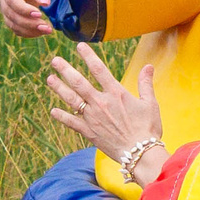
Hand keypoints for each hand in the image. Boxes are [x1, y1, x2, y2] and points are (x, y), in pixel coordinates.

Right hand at [0, 0, 65, 36]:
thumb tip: (45, 3)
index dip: (23, 9)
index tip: (40, 14)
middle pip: (11, 14)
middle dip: (29, 23)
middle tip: (48, 28)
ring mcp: (5, 5)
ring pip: (12, 23)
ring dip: (29, 30)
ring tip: (48, 30)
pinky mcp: (11, 13)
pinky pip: (16, 27)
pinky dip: (28, 32)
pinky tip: (42, 31)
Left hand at [47, 49, 166, 179]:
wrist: (140, 153)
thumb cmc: (148, 128)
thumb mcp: (150, 103)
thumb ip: (145, 83)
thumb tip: (148, 66)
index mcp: (116, 93)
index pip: (99, 69)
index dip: (88, 56)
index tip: (79, 46)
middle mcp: (101, 103)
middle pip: (79, 82)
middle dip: (66, 70)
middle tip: (55, 61)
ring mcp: (93, 118)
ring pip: (72, 99)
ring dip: (59, 88)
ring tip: (49, 79)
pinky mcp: (89, 132)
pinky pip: (71, 122)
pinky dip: (62, 116)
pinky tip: (53, 111)